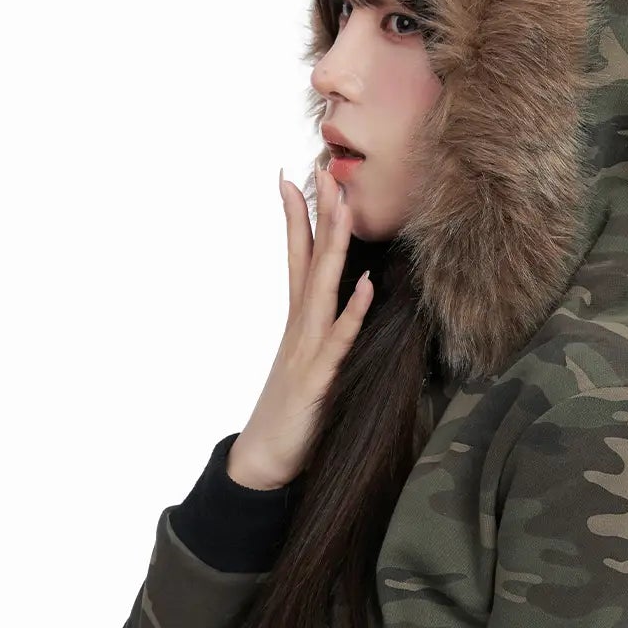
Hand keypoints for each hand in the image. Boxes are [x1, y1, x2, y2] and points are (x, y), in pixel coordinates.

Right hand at [227, 160, 375, 489]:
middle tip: (324, 167)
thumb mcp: (307, 367)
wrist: (262, 460)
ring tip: (345, 205)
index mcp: (298, 322)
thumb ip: (321, 337)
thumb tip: (338, 311)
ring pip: (323, 286)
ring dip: (334, 245)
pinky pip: (339, 339)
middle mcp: (300, 326)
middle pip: (309, 258)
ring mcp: (307, 349)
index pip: (297, 257)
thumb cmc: (289, 416)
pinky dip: (352, 312)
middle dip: (318, 213)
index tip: (295, 177)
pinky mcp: (318, 378)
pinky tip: (365, 286)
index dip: (297, 218)